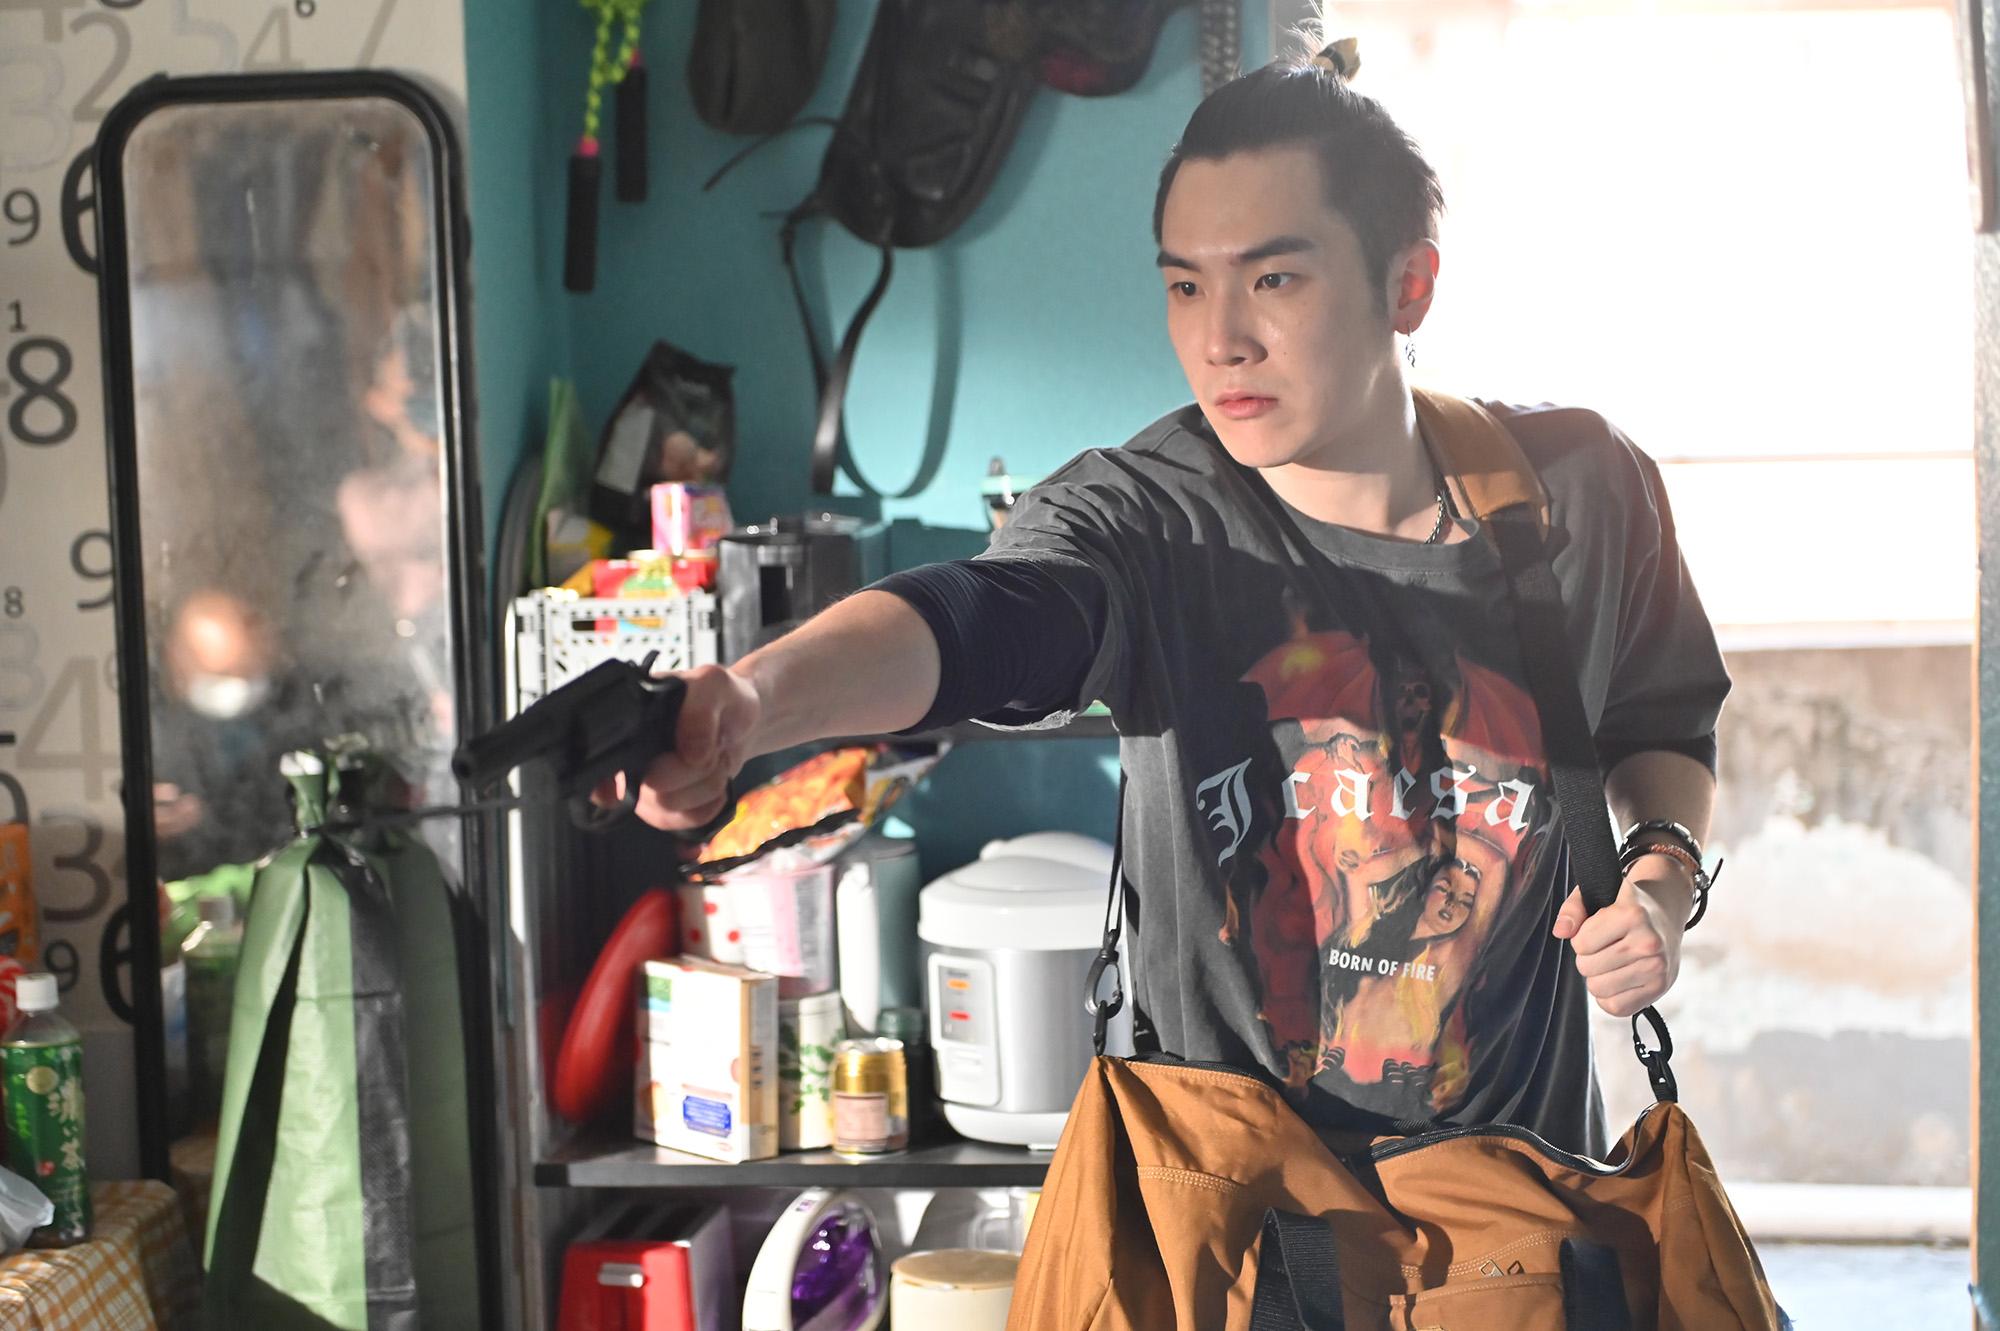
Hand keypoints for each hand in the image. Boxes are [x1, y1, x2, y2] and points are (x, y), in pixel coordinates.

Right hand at [593, 664, 760, 832]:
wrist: (744, 720)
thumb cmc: (720, 697)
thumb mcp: (712, 684)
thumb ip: (698, 709)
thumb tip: (689, 754)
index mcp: (624, 724)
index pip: (594, 764)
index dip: (615, 777)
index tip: (649, 769)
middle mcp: (627, 760)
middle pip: (649, 791)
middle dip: (692, 770)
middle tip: (708, 746)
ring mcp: (646, 789)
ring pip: (668, 810)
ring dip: (705, 785)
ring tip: (713, 758)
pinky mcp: (669, 808)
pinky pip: (685, 822)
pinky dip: (709, 804)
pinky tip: (715, 781)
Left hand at [1551, 854, 1693, 1018]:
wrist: (1665, 916)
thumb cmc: (1624, 906)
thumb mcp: (1597, 893)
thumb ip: (1572, 909)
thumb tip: (1560, 932)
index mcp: (1633, 915)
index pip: (1581, 944)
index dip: (1581, 938)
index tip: (1597, 930)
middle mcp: (1649, 942)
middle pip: (1587, 967)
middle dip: (1588, 958)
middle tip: (1605, 946)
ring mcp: (1657, 967)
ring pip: (1598, 989)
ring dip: (1598, 977)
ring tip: (1613, 961)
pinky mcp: (1660, 988)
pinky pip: (1616, 1007)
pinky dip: (1610, 996)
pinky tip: (1620, 977)